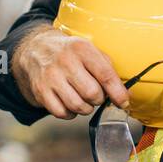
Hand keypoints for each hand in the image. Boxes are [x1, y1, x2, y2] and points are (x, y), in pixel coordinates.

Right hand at [12, 26, 130, 119]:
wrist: (36, 49)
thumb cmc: (70, 53)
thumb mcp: (89, 50)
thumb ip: (108, 70)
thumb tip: (126, 95)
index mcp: (81, 48)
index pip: (105, 74)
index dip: (118, 93)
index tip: (123, 102)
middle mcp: (65, 61)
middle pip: (92, 93)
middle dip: (99, 99)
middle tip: (97, 95)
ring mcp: (51, 77)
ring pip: (77, 106)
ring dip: (86, 108)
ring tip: (84, 99)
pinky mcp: (41, 91)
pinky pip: (61, 113)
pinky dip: (70, 113)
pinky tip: (70, 103)